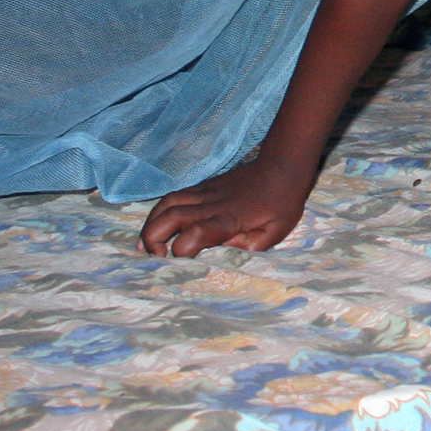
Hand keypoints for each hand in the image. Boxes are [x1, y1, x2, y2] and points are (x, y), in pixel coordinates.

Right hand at [139, 157, 312, 257]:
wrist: (282, 166)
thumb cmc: (281, 204)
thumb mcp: (273, 234)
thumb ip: (247, 249)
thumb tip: (220, 254)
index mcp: (229, 218)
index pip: (195, 234)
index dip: (182, 251)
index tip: (181, 264)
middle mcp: (211, 204)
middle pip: (170, 217)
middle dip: (152, 239)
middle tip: (155, 257)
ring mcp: (204, 191)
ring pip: (166, 203)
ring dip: (150, 225)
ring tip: (147, 246)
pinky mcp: (202, 185)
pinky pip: (173, 196)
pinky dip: (159, 213)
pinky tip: (156, 228)